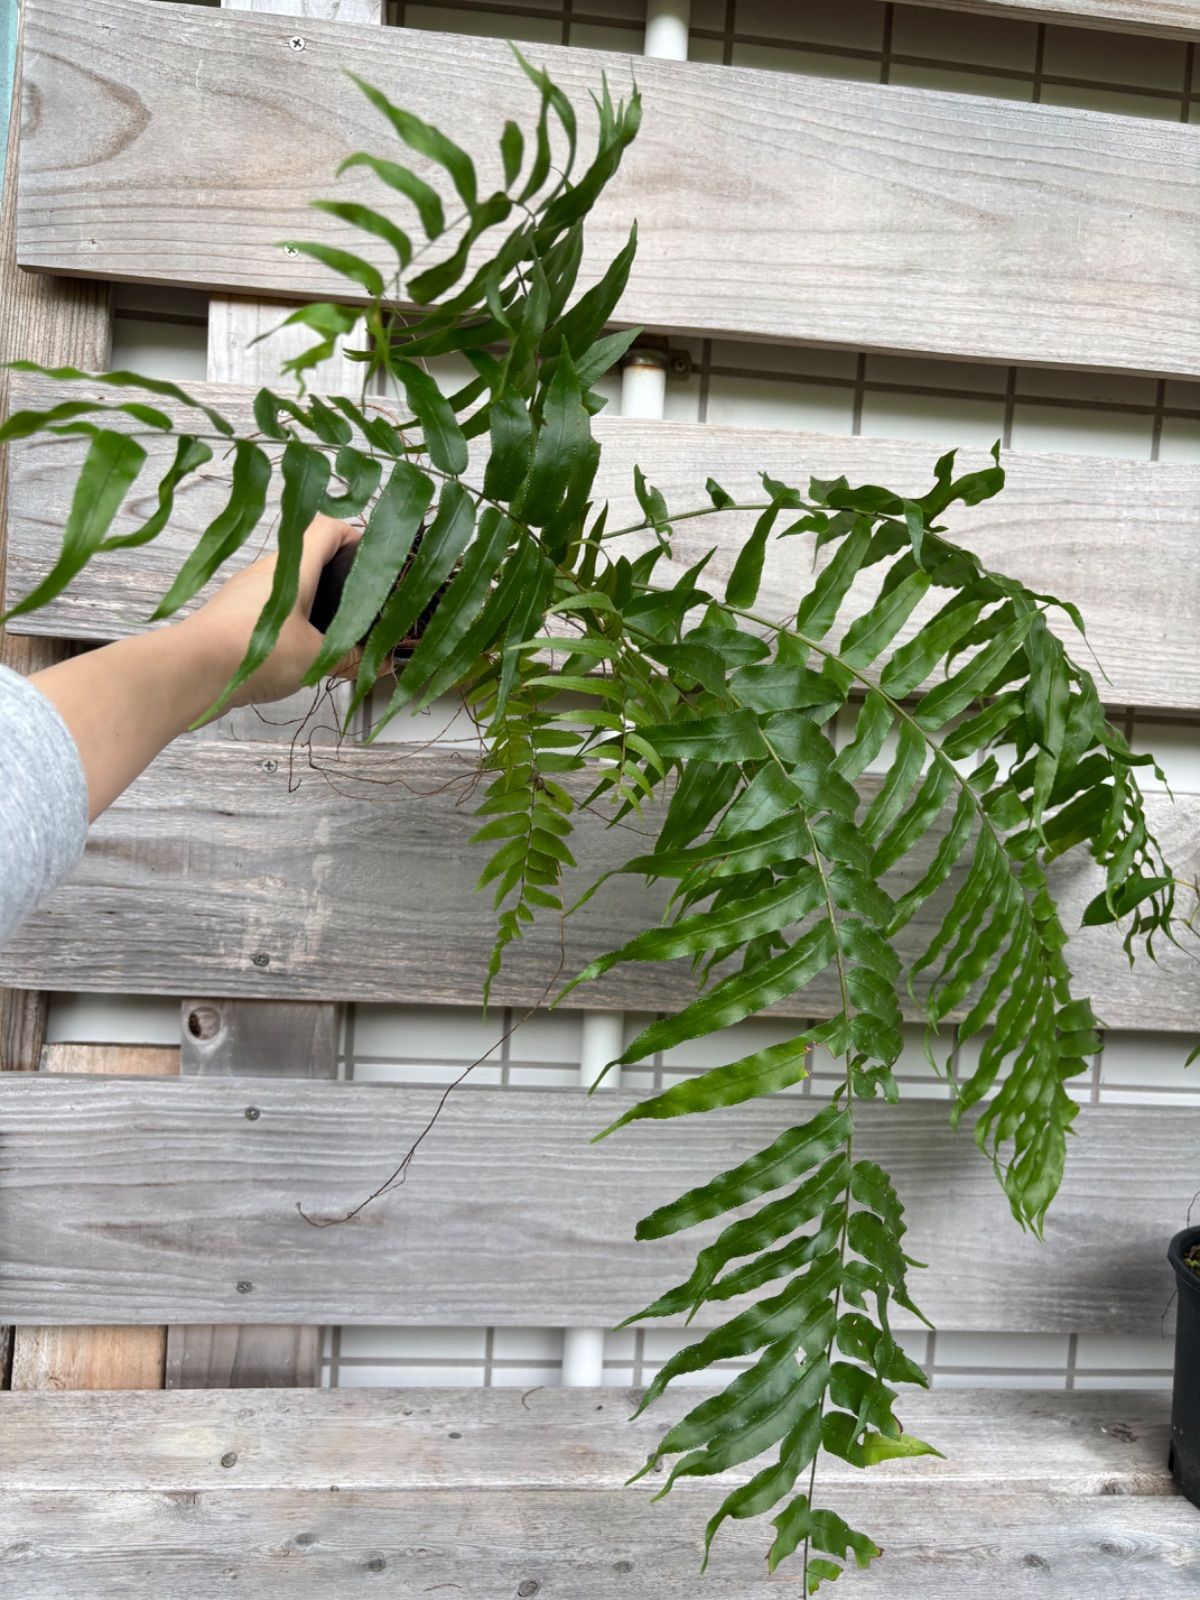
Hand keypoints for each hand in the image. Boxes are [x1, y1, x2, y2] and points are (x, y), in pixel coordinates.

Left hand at [188, 514, 361, 707]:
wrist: (193, 669)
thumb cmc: (256, 650)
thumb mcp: (316, 657)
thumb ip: (351, 659)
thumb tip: (379, 664)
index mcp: (294, 565)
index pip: (328, 527)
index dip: (353, 535)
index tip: (371, 560)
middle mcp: (269, 569)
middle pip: (309, 555)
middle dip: (336, 575)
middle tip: (358, 603)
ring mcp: (247, 589)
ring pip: (289, 583)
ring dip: (312, 600)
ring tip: (331, 632)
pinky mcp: (233, 611)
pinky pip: (270, 605)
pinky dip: (289, 618)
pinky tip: (298, 648)